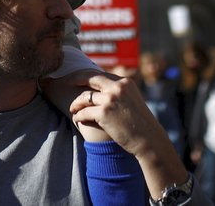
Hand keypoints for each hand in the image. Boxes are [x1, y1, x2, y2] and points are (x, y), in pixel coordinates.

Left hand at [69, 73, 189, 199]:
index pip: (101, 74)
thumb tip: (103, 90)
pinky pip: (84, 112)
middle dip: (75, 79)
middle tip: (65, 82)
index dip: (87, 77)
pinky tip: (76, 119)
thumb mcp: (133, 101)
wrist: (149, 139)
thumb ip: (120, 92)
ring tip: (73, 109)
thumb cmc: (140, 123)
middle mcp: (118, 87)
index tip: (77, 79)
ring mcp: (111, 99)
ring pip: (85, 96)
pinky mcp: (104, 113)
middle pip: (90, 77)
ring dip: (76, 103)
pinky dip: (78, 115)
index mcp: (125, 82)